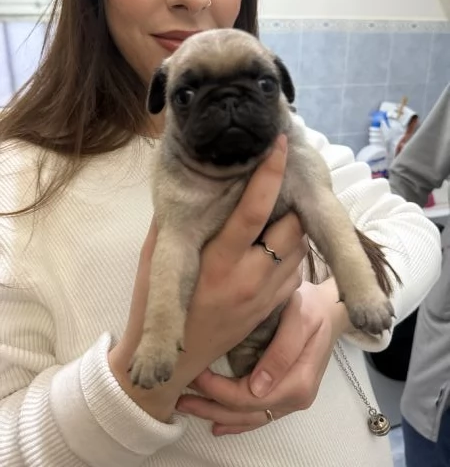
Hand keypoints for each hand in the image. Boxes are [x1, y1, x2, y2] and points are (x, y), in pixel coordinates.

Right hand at [109, 134, 307, 421]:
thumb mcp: (154, 260)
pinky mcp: (273, 309)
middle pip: (290, 226)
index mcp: (217, 260)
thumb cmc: (157, 307)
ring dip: (291, 227)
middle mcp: (249, 277)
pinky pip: (296, 272)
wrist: (175, 363)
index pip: (253, 210)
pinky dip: (290, 254)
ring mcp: (265, 296)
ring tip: (274, 217)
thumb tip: (191, 184)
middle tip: (278, 188)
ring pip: (299, 248)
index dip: (269, 174)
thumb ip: (173, 223)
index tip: (279, 145)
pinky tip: (270, 249)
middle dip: (289, 202)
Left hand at [176, 279, 351, 434]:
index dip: (219, 390)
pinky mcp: (285, 395)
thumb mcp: (300, 319)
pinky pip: (258, 415)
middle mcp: (295, 398)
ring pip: (248, 417)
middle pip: (245, 412)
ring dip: (217, 414)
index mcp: (298, 382)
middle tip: (180, 393)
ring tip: (188, 405)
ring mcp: (290, 400)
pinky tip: (216, 423)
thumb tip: (258, 388)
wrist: (329, 310)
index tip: (196, 373)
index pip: (249, 397)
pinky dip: (235, 421)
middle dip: (211, 405)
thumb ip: (282, 351)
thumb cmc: (312, 308)